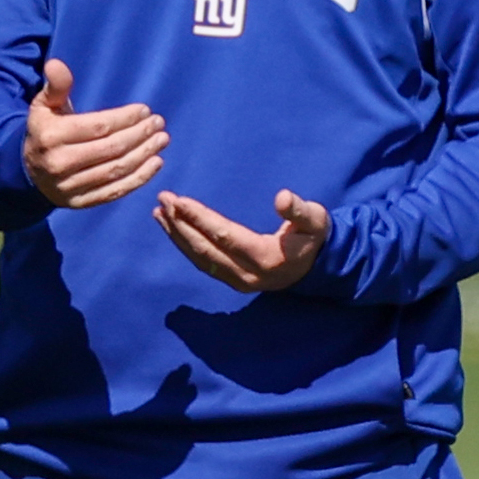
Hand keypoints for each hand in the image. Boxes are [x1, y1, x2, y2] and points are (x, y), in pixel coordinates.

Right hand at [24, 59, 168, 208]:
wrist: (27, 171)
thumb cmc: (44, 130)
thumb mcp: (44, 105)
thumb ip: (56, 86)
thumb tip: (57, 64)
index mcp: (51, 136)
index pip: (97, 127)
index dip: (125, 118)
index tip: (144, 110)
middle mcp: (60, 164)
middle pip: (110, 149)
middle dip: (139, 135)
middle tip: (158, 124)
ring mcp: (70, 187)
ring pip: (116, 171)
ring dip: (144, 155)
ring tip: (161, 140)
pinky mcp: (80, 203)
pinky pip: (115, 191)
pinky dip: (139, 178)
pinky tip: (155, 163)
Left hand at [153, 189, 327, 291]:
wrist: (318, 267)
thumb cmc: (314, 236)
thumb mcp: (314, 220)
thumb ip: (298, 210)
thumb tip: (281, 198)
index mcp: (265, 257)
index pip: (224, 235)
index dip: (199, 218)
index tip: (178, 200)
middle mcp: (247, 274)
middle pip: (206, 248)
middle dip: (181, 224)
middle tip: (162, 200)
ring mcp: (238, 280)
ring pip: (200, 258)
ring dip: (178, 235)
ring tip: (159, 213)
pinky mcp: (233, 280)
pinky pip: (203, 263)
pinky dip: (185, 246)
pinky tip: (173, 230)